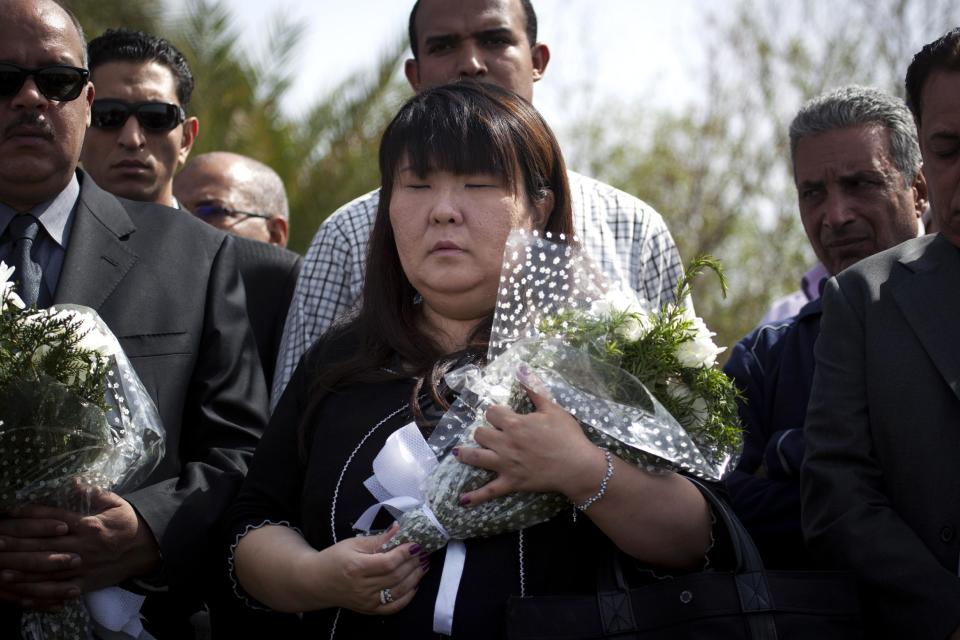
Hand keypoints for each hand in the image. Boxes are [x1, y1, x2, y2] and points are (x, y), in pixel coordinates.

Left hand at [0, 488, 159, 603]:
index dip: (29, 514)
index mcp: (88, 524)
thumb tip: (73, 481)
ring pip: (46, 569)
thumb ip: (93, 493)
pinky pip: (57, 590)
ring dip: (21, 568)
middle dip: (16, 544)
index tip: (9, 511)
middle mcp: (82, 546)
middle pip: (43, 545)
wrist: (146, 549)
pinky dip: (37, 591)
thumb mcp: (115, 502)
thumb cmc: (128, 523)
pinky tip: (20, 590)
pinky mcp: (83, 583)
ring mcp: (81, 567)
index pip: (52, 518)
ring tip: (0, 566)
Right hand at [313, 524, 428, 614]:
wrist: (317, 582)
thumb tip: (400, 528)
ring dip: (415, 577)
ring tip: (423, 565)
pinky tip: (414, 584)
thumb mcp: (353, 543)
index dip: (405, 553)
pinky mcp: (370, 610)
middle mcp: (362, 587)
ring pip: (398, 590)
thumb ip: (378, 539)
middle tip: (424, 552)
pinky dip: (407, 597)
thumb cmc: (335, 558)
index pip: (388, 562)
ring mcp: (367, 601)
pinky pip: (394, 607)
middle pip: (396, 576)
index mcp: (357, 568)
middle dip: (413, 563)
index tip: (416, 543)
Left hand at [455, 386, 606, 505]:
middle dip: (484, 431)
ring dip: (465, 454)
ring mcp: (506, 464)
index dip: (495, 413)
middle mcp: (505, 443)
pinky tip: (461, 501)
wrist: (578, 465)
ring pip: (476, 457)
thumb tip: (521, 368)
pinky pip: (489, 491)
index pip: (492, 413)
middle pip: (480, 433)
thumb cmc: (567, 436)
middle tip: (491, 433)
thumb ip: (534, 389)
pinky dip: (475, 497)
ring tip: (457, 453)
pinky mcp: (511, 482)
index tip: (502, 415)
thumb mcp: (552, 408)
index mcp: (515, 424)